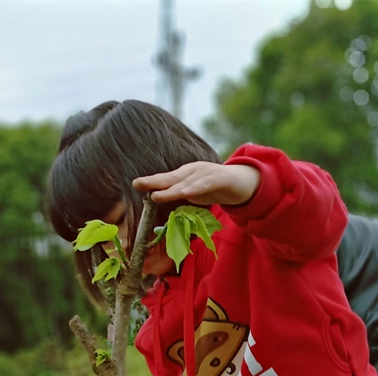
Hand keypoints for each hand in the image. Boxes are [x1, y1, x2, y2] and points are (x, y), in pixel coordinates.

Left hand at [133, 162, 260, 206]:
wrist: (243, 182)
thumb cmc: (214, 188)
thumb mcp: (193, 193)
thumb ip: (179, 196)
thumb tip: (160, 203)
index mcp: (186, 174)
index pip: (166, 178)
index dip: (151, 181)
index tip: (135, 184)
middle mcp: (193, 171)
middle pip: (171, 177)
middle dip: (154, 181)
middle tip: (137, 184)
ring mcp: (206, 173)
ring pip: (186, 182)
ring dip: (171, 189)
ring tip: (155, 195)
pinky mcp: (219, 178)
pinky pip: (205, 184)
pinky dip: (195, 188)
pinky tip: (184, 193)